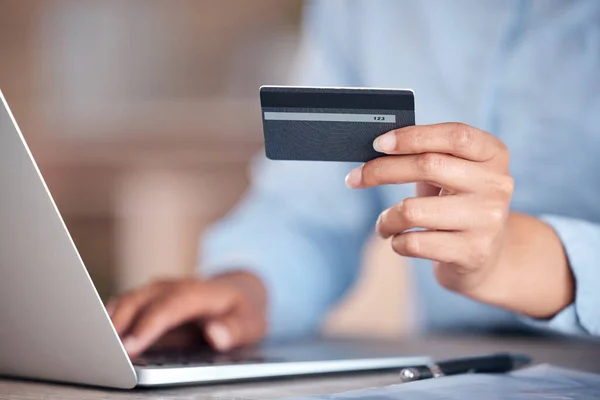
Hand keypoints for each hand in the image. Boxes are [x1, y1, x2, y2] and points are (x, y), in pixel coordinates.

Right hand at [106, 271, 266, 357]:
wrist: (239, 292)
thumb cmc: (243, 311)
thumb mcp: (251, 323)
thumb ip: (235, 329)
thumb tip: (216, 335)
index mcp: (199, 292)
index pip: (170, 306)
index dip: (149, 326)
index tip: (130, 347)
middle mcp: (175, 286)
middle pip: (141, 299)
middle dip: (119, 323)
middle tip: (101, 351)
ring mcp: (160, 290)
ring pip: (129, 299)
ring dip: (109, 320)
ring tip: (93, 345)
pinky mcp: (151, 299)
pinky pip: (127, 305)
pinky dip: (111, 319)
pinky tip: (99, 337)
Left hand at [345, 123, 573, 317]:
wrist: (487, 255)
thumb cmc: (456, 204)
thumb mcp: (451, 174)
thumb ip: (426, 155)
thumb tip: (376, 148)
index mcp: (493, 154)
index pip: (454, 135)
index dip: (412, 136)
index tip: (378, 143)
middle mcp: (497, 184)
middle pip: (427, 166)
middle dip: (381, 171)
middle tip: (355, 179)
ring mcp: (487, 219)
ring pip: (412, 210)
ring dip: (385, 218)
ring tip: (384, 224)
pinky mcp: (474, 252)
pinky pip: (414, 243)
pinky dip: (396, 242)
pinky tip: (400, 241)